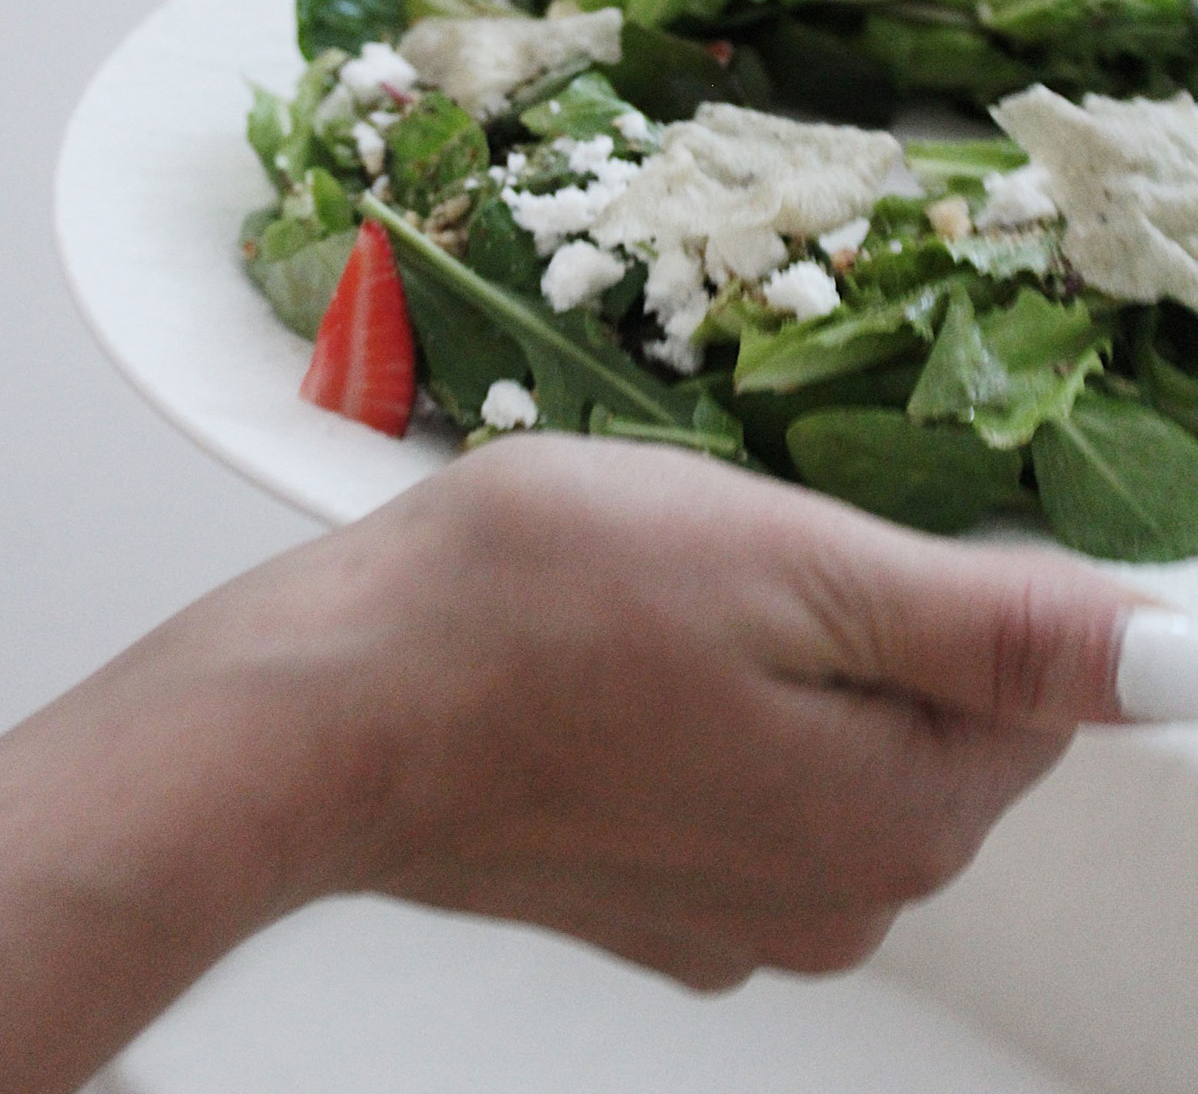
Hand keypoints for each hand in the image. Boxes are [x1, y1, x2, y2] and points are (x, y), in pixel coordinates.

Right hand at [0, 435, 1157, 1093]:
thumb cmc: (528, 610)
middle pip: (934, 719)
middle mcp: (841, 900)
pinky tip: (614, 661)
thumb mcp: (786, 564)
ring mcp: (740, 916)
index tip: (844, 520)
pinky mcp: (656, 904)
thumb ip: (991, 625)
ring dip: (778, 653)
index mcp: (899, 817)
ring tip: (657, 591)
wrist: (323, 709)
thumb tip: (1170, 659)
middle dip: (860, 612)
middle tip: (730, 543)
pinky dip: (708, 707)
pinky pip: (743, 782)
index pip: (1037, 686)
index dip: (961, 574)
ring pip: (831, 740)